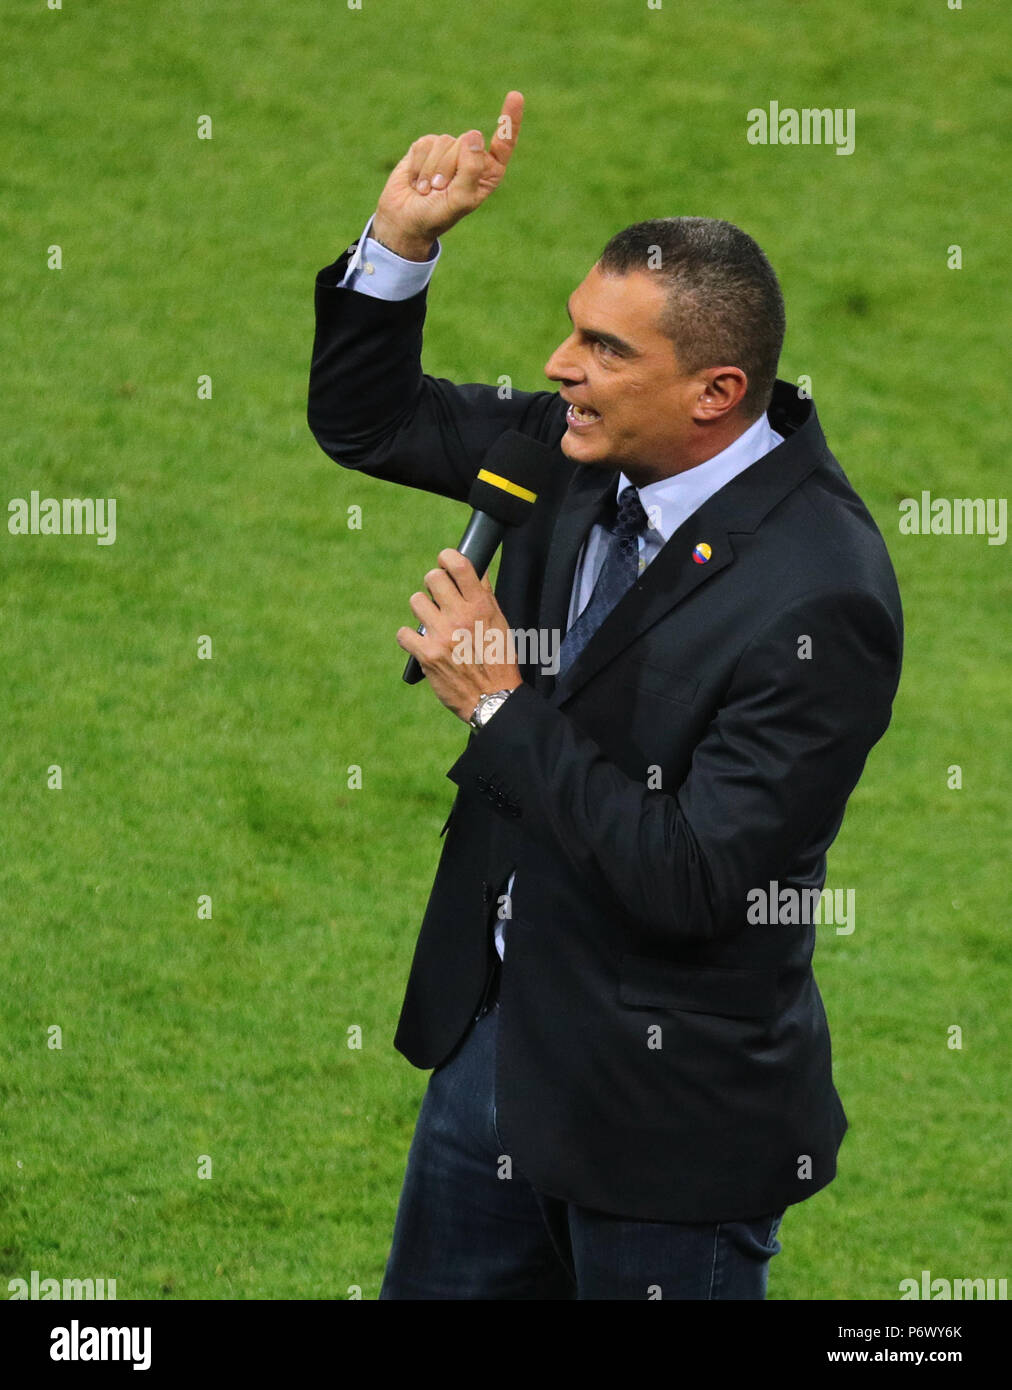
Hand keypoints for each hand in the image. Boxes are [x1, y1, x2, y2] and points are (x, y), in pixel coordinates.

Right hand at [371, 91, 523, 260]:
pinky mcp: (426, 147)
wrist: (405, 221)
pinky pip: (425, 144)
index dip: (509, 121)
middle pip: (466, 143)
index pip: (503, 144)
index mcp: (487, 173)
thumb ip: (471, 169)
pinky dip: (417, 166)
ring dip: (432, 170)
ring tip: (427, 189)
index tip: (515, 96)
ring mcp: (448, 151)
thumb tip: (474, 135)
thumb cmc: (437, 215)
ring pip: (444, 142)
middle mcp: (471, 159)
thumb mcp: (460, 199)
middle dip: (449, 168)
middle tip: (439, 191)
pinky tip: (416, 182)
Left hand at [396, 549, 523, 720]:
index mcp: (481, 607)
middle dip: (433, 585)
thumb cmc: (499, 660)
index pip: (459, 565)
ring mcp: (442, 635)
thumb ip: (485, 596)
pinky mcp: (426, 654)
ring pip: (416, 601)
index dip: (447, 558)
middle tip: (438, 597)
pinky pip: (404, 633)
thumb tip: (477, 569)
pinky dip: (410, 638)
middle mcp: (461, 617)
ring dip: (422, 610)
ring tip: (431, 622)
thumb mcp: (500, 624)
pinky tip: (421, 643)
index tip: (444, 563)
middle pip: (432, 578)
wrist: (492, 698)